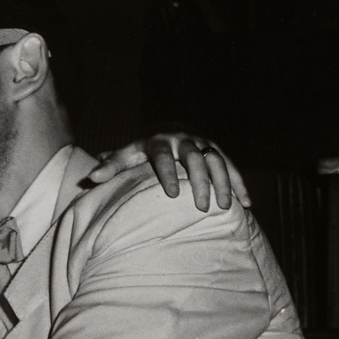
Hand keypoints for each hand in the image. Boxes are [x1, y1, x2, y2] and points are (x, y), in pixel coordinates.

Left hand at [88, 134, 251, 210]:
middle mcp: (183, 140)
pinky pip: (232, 166)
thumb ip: (112, 166)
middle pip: (194, 158)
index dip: (168, 173)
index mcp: (159, 142)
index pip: (163, 156)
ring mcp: (203, 144)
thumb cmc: (143, 151)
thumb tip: (91, 179)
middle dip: (200, 181)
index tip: (172, 194)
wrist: (168, 131)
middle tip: (202, 207)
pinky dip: (240, 184)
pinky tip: (246, 204)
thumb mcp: (127, 156)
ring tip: (226, 207)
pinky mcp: (217, 151)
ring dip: (223, 182)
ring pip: (217, 160)